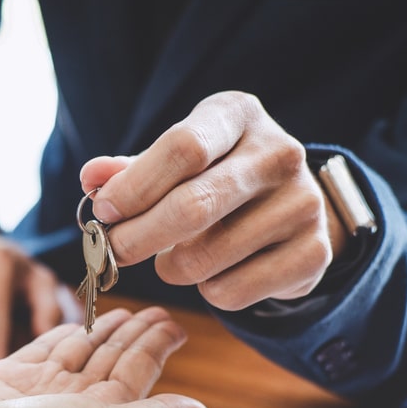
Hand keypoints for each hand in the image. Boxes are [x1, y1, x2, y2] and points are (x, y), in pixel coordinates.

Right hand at [0, 306, 209, 407]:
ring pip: (81, 354)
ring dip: (103, 332)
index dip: (157, 349)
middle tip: (157, 311)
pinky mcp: (6, 379)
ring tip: (124, 311)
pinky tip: (76, 326)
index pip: (138, 376)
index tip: (175, 325)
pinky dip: (62, 336)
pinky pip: (42, 350)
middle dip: (136, 336)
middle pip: (114, 362)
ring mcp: (40, 394)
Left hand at [80, 91, 348, 310]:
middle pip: (192, 206)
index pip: (181, 148)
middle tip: (113, 253)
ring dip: (172, 269)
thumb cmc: (211, 178)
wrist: (288, 208)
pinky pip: (232, 291)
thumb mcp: (171, 162)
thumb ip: (128, 171)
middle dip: (137, 238)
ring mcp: (304, 203)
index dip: (133, 188)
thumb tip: (91, 177)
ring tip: (175, 258)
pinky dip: (208, 292)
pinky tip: (216, 272)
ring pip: (205, 258)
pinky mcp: (315, 253)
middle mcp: (280, 152)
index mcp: (238, 115)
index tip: (103, 213)